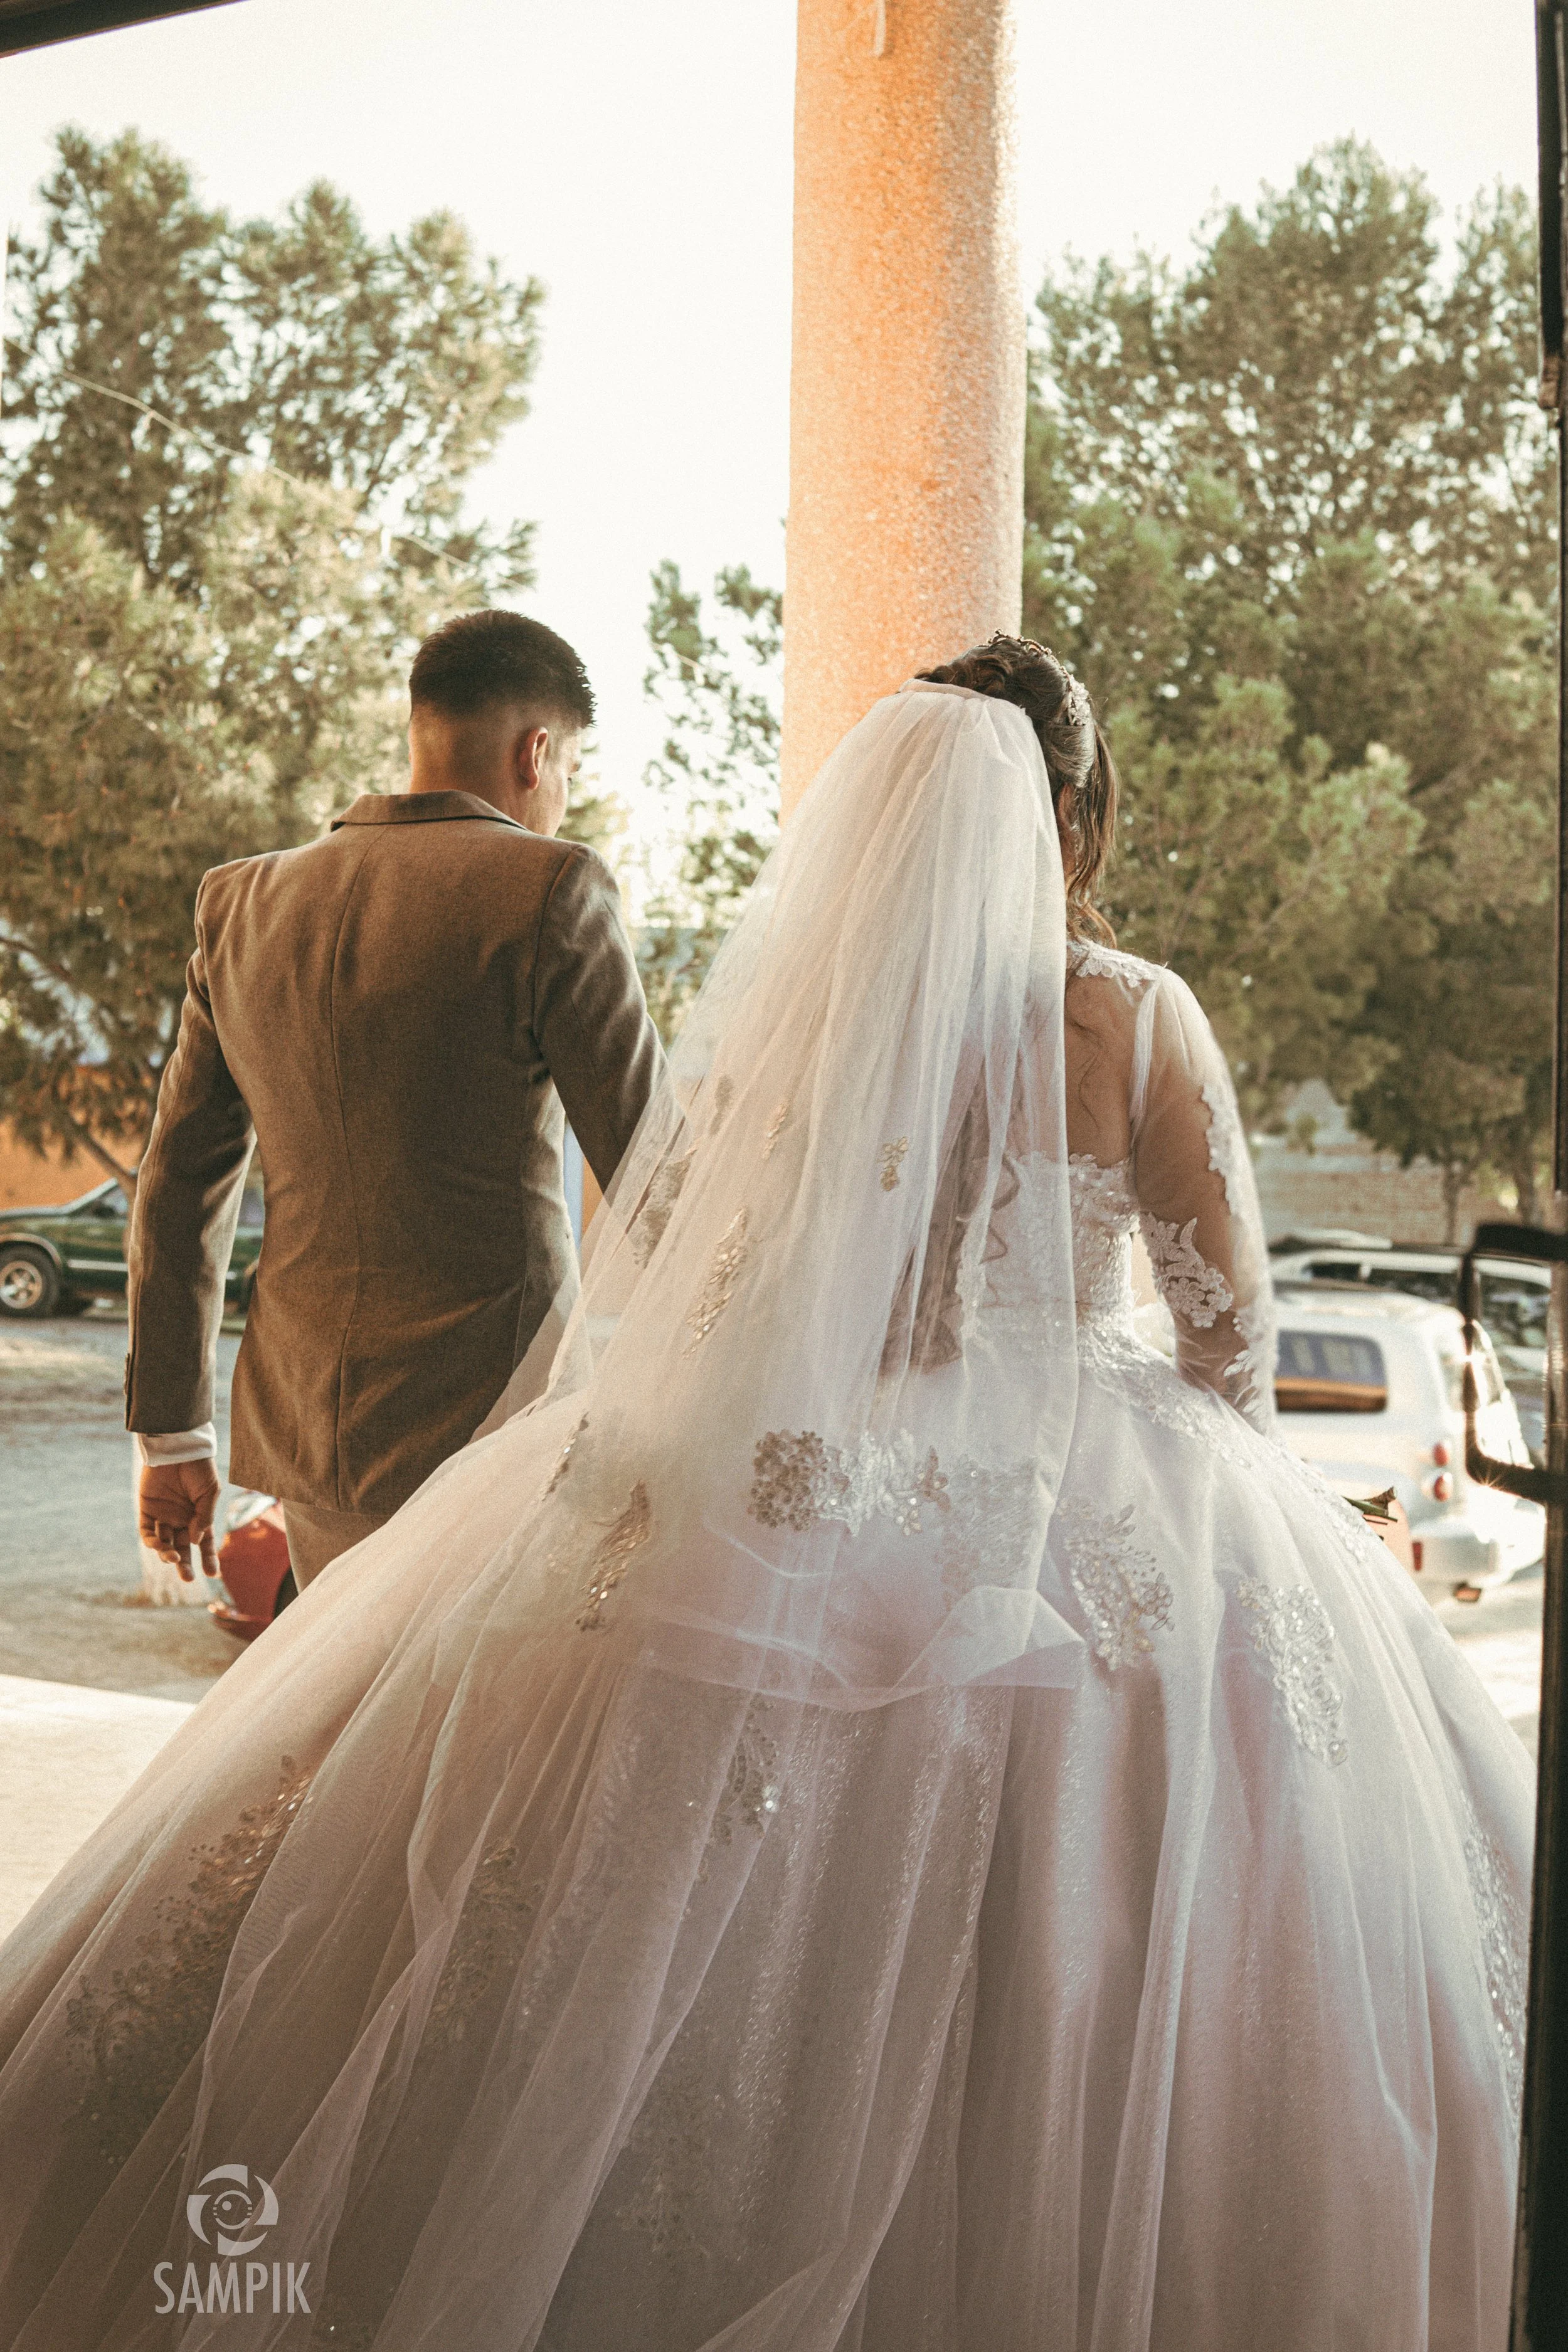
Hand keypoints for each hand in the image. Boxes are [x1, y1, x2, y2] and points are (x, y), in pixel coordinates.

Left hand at [138, 1459, 221, 1581]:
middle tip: (187, 1578)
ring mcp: (163, 1516)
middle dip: (184, 1564)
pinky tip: (160, 1546)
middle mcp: (181, 1519)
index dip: (209, 1559)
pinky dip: (152, 1542)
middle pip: (182, 1548)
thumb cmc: (198, 1468)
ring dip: (168, 1554)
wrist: (178, 1448)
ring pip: (164, 1543)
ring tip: (173, 1558)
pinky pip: (147, 1532)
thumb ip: (204, 1516)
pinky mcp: (147, 1510)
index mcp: (199, 1517)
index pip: (204, 1544)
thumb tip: (196, 1540)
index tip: (212, 1574)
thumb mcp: (210, 1492)